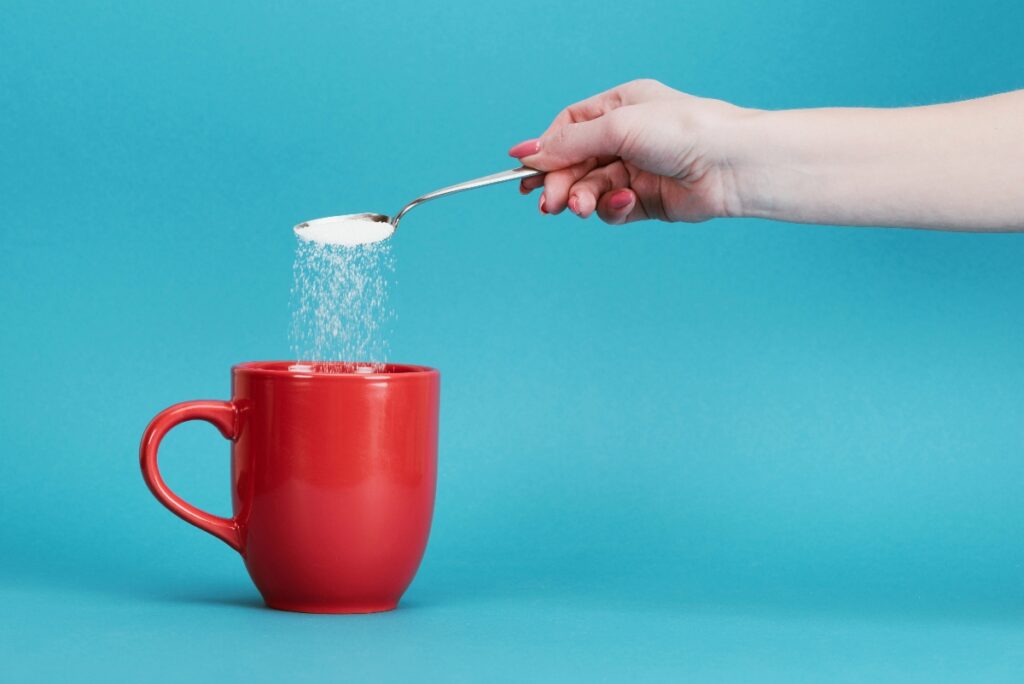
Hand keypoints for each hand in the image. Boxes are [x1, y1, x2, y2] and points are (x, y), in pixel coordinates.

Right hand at [508, 79, 749, 224]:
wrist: (731, 165)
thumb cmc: (684, 131)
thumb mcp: (617, 127)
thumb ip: (570, 144)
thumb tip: (529, 154)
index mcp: (620, 107)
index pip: (569, 128)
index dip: (545, 149)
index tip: (525, 171)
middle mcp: (627, 137)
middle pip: (575, 163)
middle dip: (560, 183)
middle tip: (548, 204)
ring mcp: (636, 170)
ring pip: (591, 189)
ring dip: (582, 199)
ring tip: (582, 207)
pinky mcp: (646, 201)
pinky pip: (614, 209)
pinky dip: (612, 209)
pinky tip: (625, 204)